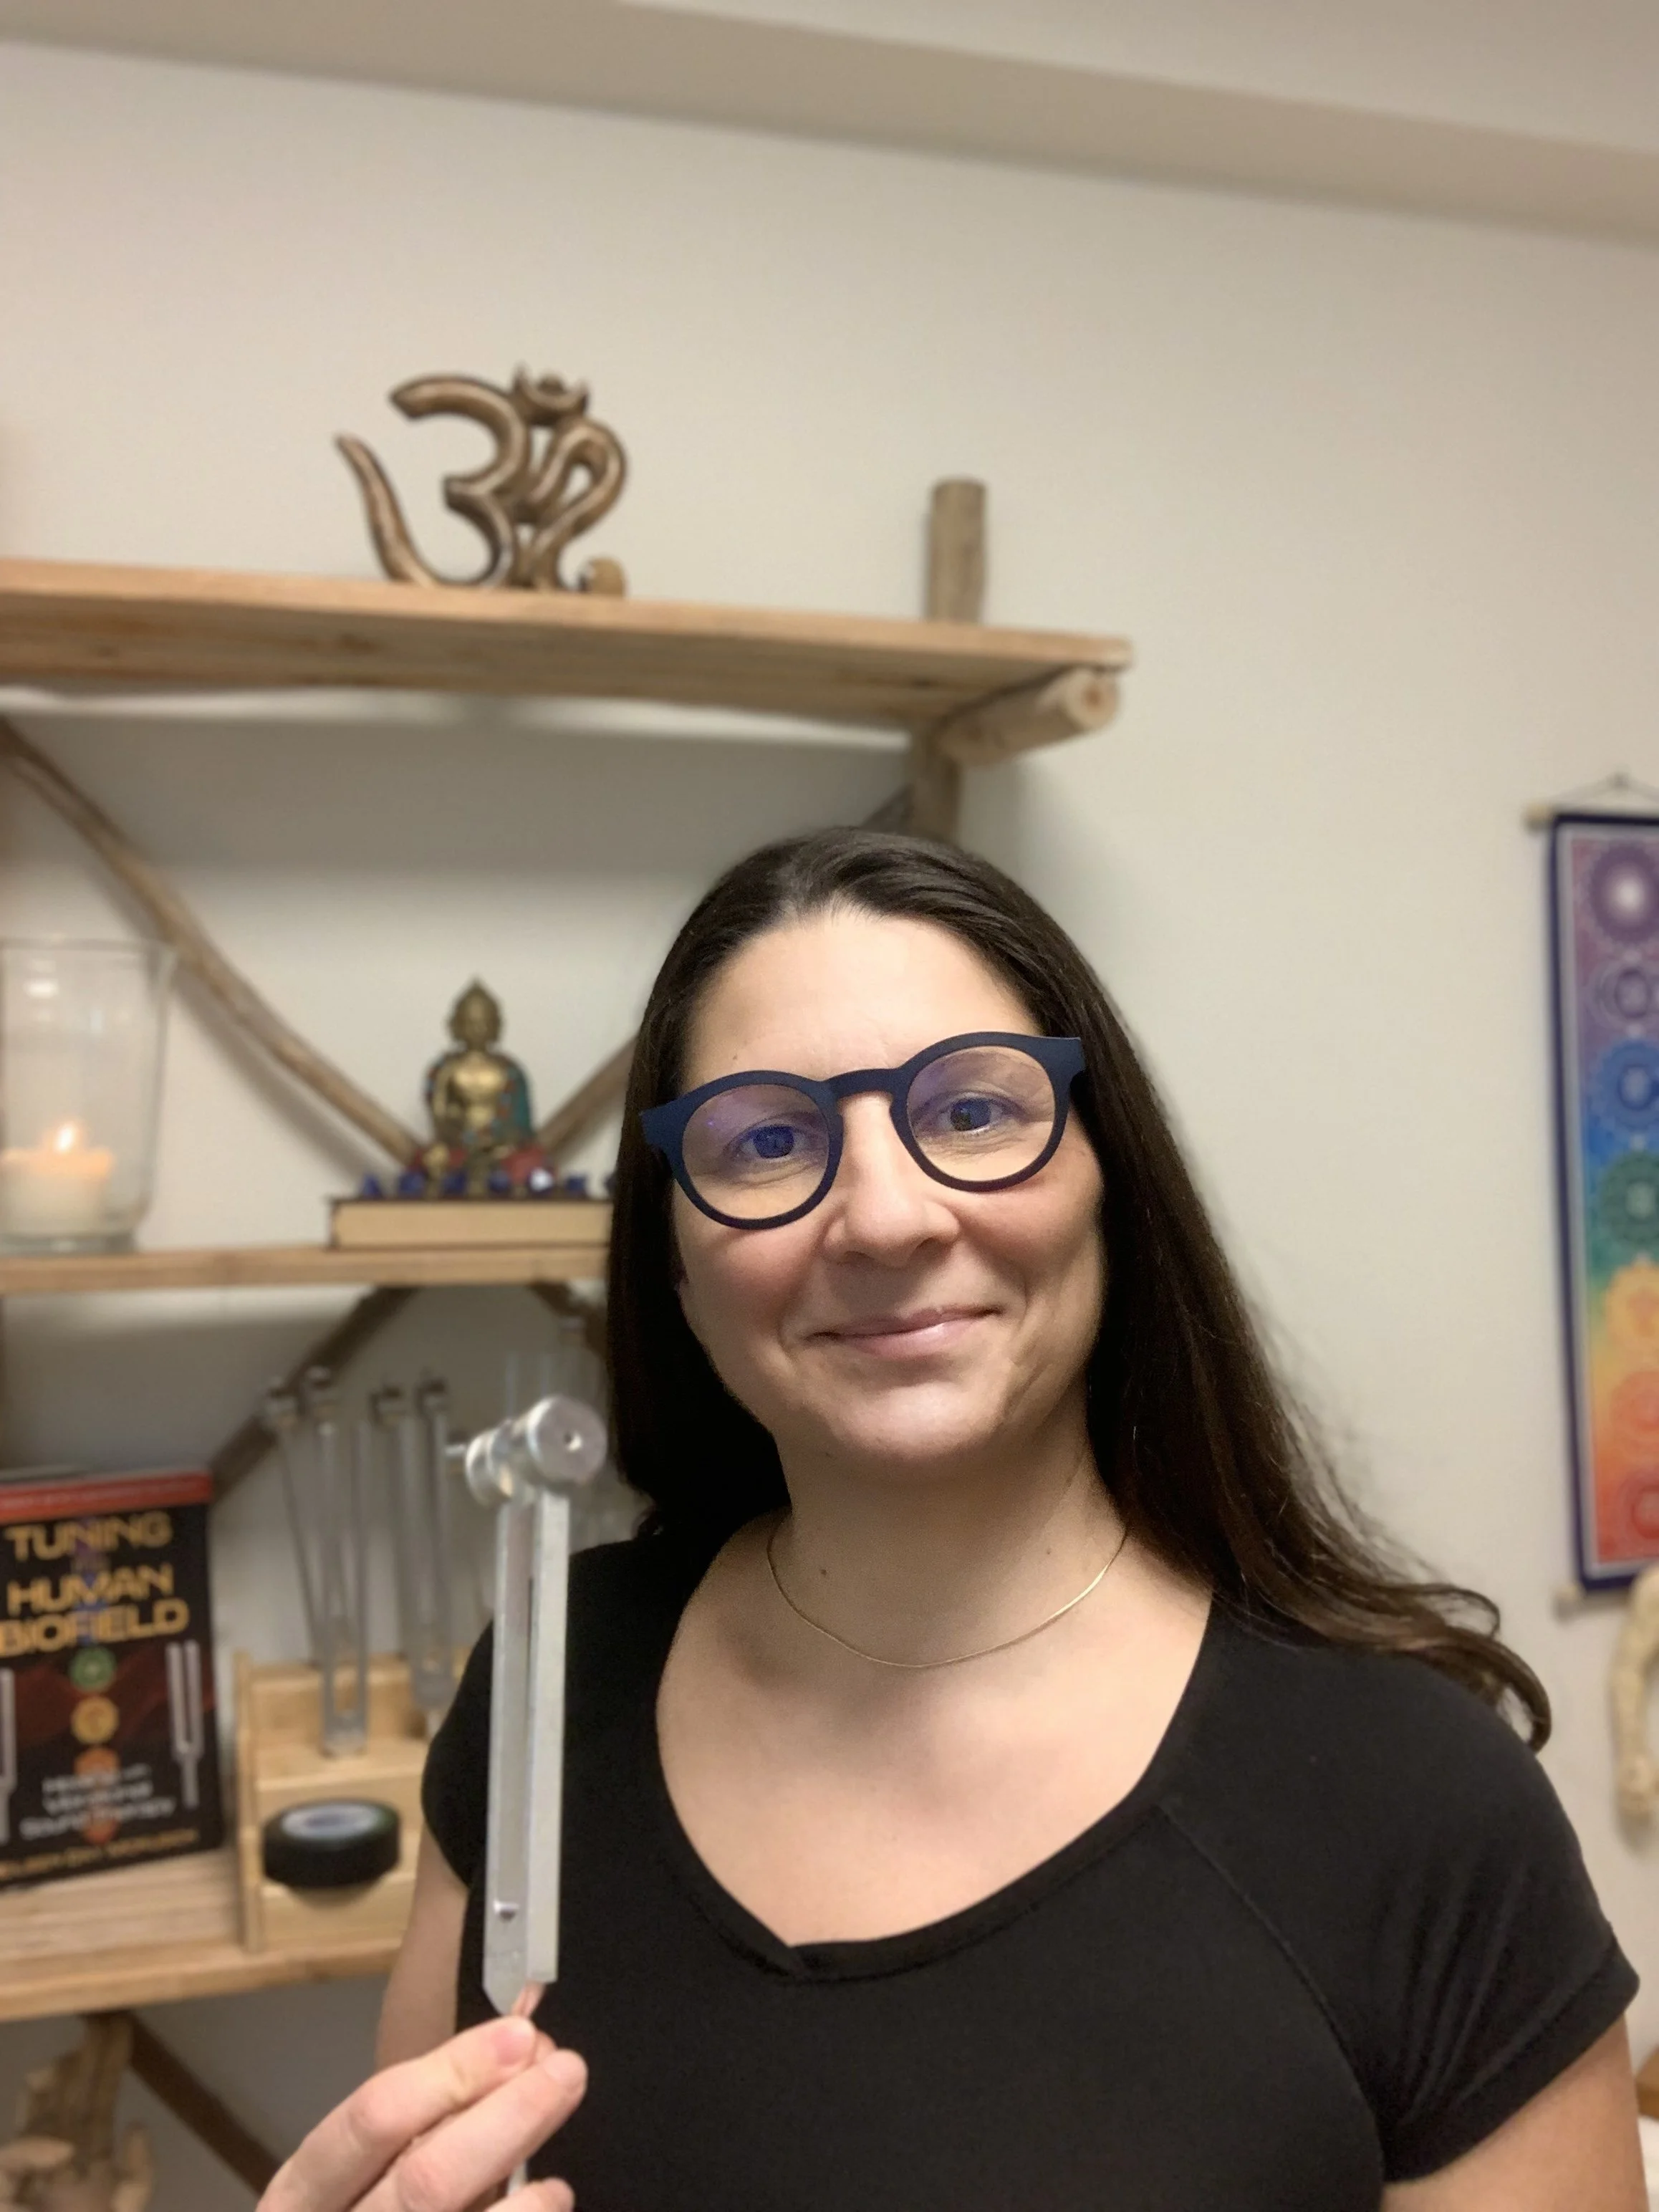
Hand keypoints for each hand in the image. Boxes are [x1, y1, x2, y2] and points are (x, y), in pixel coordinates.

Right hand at [259, 2016, 586, 2211]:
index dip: (451, 2070)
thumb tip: (523, 2057)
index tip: (519, 2036)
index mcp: (301, 2194)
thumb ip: (427, 2122)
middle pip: (425, 2179)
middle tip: (569, 2071)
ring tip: (559, 2176)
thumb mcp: (364, 2173)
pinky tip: (548, 2203)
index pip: (373, 2118)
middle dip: (506, 2117)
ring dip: (526, 2198)